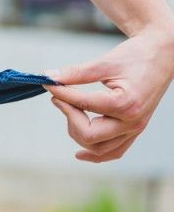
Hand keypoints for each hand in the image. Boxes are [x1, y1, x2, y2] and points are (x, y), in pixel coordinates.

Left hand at [43, 24, 173, 162]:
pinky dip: (96, 154)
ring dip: (77, 133)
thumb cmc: (136, 57)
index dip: (61, 95)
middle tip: (59, 98)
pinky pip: (114, 151)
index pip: (83, 106)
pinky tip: (80, 153)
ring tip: (69, 111)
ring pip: (99, 149)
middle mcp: (132, 122)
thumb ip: (75, 73)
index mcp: (125, 104)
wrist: (162, 57)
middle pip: (88, 135)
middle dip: (68, 116)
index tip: (49, 86)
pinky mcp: (134, 130)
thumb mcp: (104, 63)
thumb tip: (48, 78)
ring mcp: (134, 129)